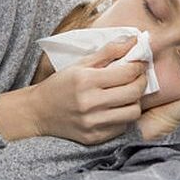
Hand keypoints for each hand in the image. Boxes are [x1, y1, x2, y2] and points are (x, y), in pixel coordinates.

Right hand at [28, 37, 147, 144]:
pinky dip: (123, 117)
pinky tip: (114, 109)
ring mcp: (92, 123)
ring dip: (134, 102)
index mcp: (85, 81)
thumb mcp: (80, 64)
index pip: (127, 73)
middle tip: (137, 77)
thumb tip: (133, 41)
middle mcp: (89, 103)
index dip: (139, 66)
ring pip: (133, 113)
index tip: (140, 63)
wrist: (38, 112)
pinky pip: (122, 127)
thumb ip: (108, 52)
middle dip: (141, 82)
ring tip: (126, 94)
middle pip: (134, 92)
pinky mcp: (94, 138)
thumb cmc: (60, 85)